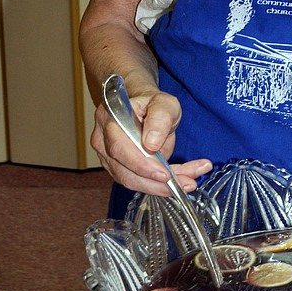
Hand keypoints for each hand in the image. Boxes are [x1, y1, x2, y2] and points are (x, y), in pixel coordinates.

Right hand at [90, 87, 211, 194]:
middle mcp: (103, 140)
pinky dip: (161, 185)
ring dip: (162, 187)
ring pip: (133, 181)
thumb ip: (159, 118)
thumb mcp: (164, 103)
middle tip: (185, 183)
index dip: (141, 164)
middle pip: (124, 171)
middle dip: (156, 183)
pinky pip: (139, 182)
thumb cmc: (152, 104)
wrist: (147, 109)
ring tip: (188, 182)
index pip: (120, 148)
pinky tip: (181, 180)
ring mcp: (108, 157)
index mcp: (110, 118)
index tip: (164, 173)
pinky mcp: (119, 169)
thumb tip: (151, 143)